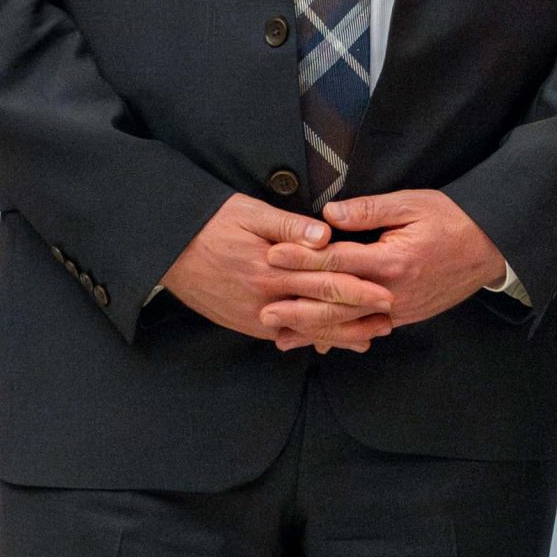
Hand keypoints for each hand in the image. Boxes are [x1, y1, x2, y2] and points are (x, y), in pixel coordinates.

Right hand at [161, 193, 393, 351]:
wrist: (167, 247)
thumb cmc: (213, 222)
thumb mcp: (253, 213)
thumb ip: (291, 227)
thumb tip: (326, 236)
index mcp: (272, 269)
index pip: (325, 283)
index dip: (359, 290)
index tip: (387, 294)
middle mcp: (264, 299)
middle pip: (320, 312)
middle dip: (357, 319)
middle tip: (389, 322)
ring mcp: (252, 316)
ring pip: (303, 330)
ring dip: (336, 335)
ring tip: (367, 338)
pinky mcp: (242, 322)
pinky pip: (280, 334)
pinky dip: (305, 339)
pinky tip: (324, 343)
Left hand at [262, 188, 505, 343]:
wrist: (491, 248)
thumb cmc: (453, 219)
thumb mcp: (413, 204)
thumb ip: (369, 210)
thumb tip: (329, 214)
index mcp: (392, 259)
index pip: (337, 261)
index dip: (301, 259)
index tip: (272, 256)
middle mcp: (393, 291)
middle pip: (336, 302)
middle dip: (297, 307)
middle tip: (263, 310)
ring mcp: (400, 310)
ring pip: (349, 324)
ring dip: (314, 331)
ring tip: (282, 337)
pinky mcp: (407, 317)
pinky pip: (369, 330)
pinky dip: (342, 337)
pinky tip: (321, 342)